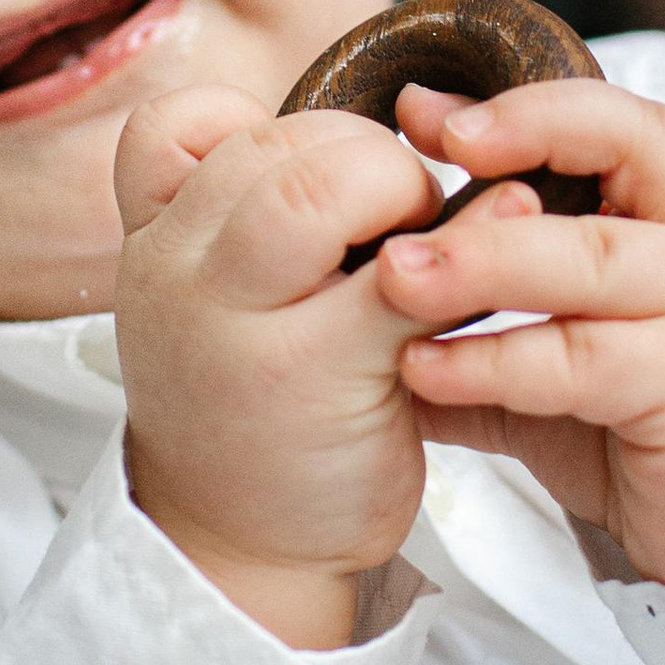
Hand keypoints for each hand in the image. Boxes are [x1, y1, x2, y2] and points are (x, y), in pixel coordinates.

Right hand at [113, 87, 442, 645]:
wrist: (238, 545)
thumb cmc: (252, 402)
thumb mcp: (214, 294)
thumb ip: (254, 210)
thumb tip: (393, 119)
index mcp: (153, 243)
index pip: (178, 125)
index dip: (274, 128)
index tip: (326, 175)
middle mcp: (178, 275)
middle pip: (275, 146)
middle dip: (366, 156)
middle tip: (407, 211)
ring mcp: (240, 327)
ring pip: (321, 189)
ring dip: (401, 188)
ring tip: (434, 239)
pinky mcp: (318, 376)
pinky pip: (401, 279)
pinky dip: (468, 245)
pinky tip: (511, 235)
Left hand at [372, 80, 664, 595]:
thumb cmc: (662, 427)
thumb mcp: (570, 361)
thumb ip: (488, 328)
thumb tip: (366, 305)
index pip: (620, 123)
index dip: (526, 108)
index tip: (422, 111)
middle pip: (618, 157)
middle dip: (508, 147)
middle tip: (399, 168)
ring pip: (594, 259)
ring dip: (483, 259)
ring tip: (391, 275)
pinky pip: (584, 361)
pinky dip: (494, 361)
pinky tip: (425, 370)